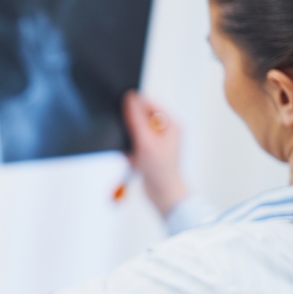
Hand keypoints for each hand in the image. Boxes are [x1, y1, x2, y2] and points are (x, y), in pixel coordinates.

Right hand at [123, 91, 188, 216]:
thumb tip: (130, 99)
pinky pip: (135, 143)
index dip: (136, 104)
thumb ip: (136, 119)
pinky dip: (131, 149)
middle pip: (143, 117)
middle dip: (131, 127)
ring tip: (134, 151)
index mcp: (172, 124)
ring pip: (136, 131)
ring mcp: (158, 141)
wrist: (163, 193)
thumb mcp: (145, 142)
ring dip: (130, 140)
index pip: (151, 104)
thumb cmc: (160, 170)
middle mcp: (166, 130)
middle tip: (130, 138)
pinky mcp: (150, 150)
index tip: (121, 104)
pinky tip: (133, 159)